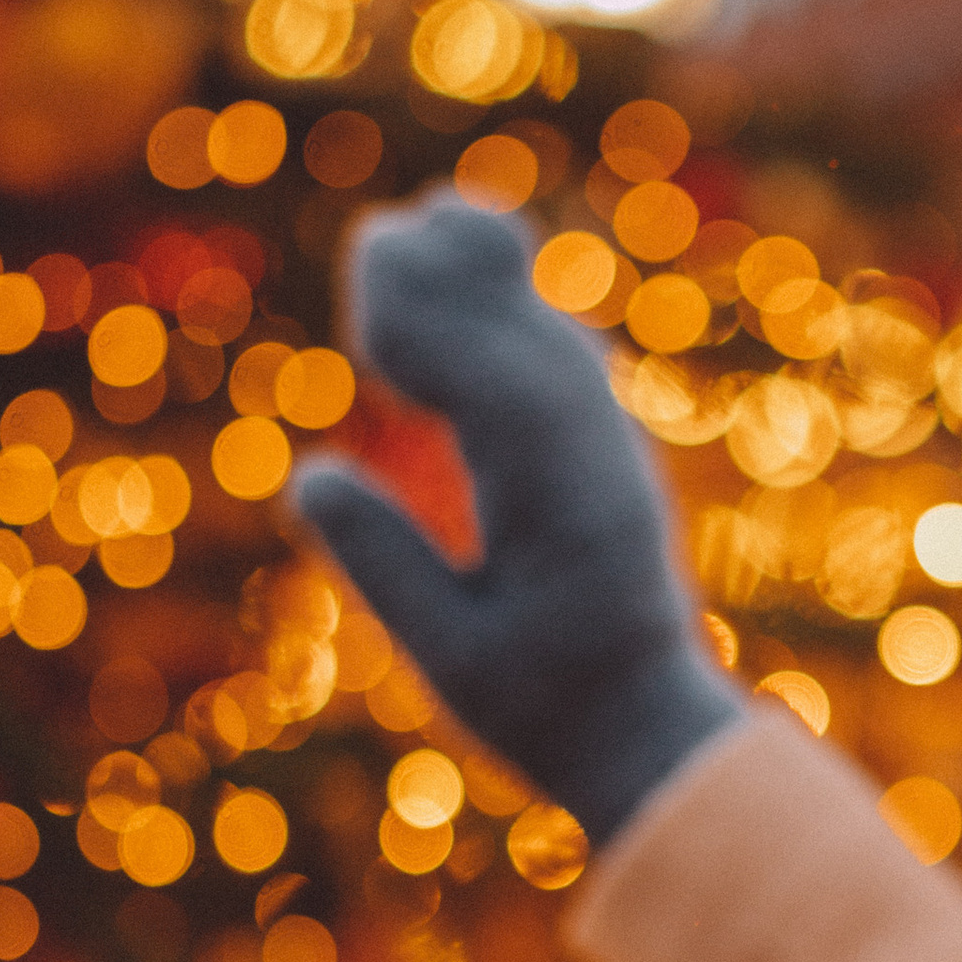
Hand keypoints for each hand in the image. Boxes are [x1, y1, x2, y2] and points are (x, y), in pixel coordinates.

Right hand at [289, 192, 742, 846]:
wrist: (652, 737)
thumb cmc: (547, 712)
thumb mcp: (451, 657)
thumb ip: (385, 565)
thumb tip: (309, 476)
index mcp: (557, 494)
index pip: (484, 376)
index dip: (421, 323)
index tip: (369, 278)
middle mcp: (594, 454)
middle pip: (520, 334)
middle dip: (451, 281)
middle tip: (384, 233)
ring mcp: (610, 452)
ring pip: (550, 340)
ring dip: (491, 287)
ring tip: (436, 224)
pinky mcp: (610, 463)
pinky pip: (566, 367)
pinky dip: (517, 325)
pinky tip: (485, 302)